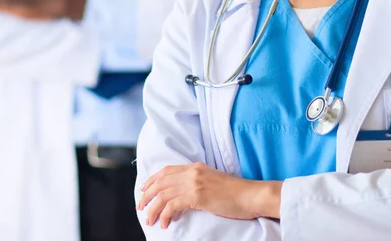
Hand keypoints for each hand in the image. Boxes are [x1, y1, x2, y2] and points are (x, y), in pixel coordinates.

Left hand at [137, 162, 281, 228]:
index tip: (144, 190)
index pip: (167, 170)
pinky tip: (165, 223)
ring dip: (153, 208)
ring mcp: (195, 182)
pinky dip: (166, 215)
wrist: (250, 195)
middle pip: (161, 181)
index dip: (152, 180)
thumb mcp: (212, 181)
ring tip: (149, 219)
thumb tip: (182, 194)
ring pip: (164, 194)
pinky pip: (173, 205)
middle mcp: (192, 172)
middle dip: (147, 195)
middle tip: (140, 207)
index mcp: (195, 167)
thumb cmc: (235, 192)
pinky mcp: (198, 195)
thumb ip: (197, 182)